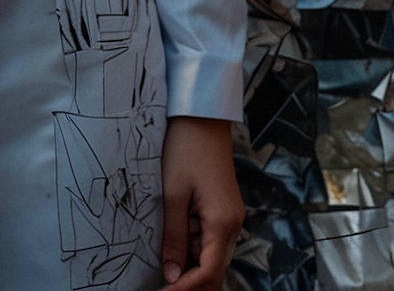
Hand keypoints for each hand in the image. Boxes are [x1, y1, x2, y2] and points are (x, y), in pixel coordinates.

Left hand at [160, 116, 241, 288]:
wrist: (202, 119)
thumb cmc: (187, 149)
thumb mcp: (173, 195)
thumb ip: (173, 238)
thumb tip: (171, 275)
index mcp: (222, 222)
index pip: (207, 273)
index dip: (183, 290)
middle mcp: (233, 224)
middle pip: (214, 272)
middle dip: (189, 285)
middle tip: (160, 287)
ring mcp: (230, 217)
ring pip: (212, 259)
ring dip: (189, 269)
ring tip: (162, 267)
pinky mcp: (223, 211)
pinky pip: (210, 243)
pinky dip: (193, 253)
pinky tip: (174, 248)